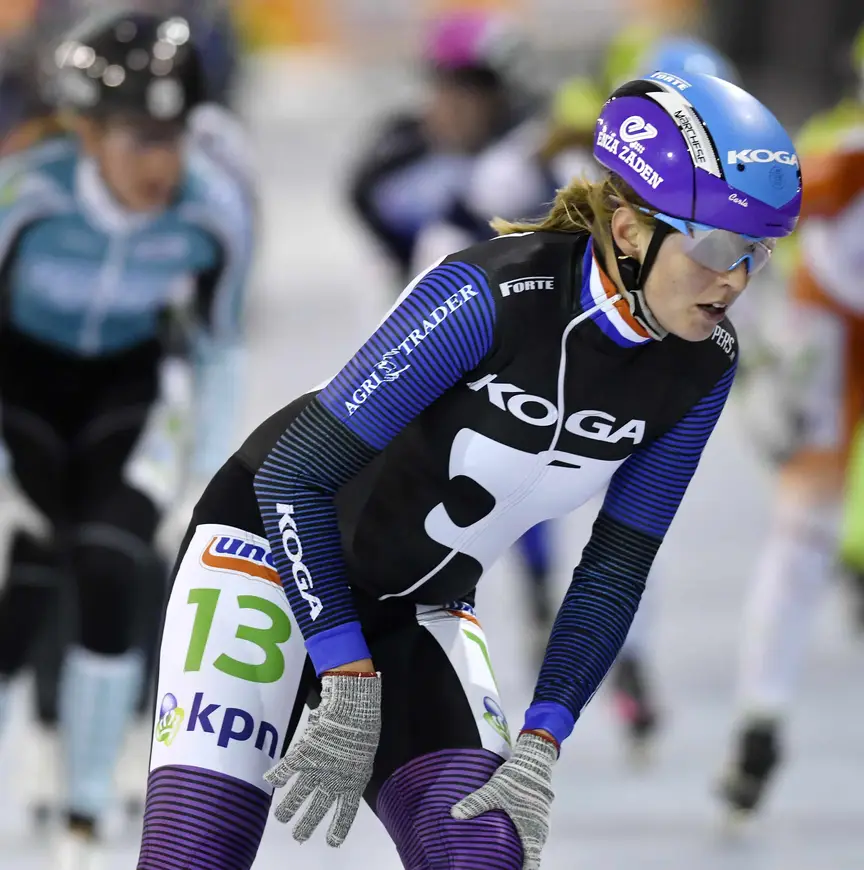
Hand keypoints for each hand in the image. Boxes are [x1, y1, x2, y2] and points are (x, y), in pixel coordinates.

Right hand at [264, 671, 380, 845]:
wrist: (352, 710)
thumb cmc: (363, 727)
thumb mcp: (363, 752)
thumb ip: (351, 766)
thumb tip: (340, 773)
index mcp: (354, 783)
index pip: (346, 812)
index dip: (339, 828)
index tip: (332, 843)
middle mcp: (334, 782)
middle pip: (318, 809)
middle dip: (307, 825)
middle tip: (299, 837)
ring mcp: (316, 771)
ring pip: (298, 796)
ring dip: (287, 808)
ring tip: (281, 818)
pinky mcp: (302, 757)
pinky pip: (285, 771)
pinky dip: (276, 777)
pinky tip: (269, 782)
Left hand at [451, 731, 557, 869]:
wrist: (534, 758)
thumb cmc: (517, 777)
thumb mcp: (493, 790)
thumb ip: (475, 803)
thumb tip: (454, 814)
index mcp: (532, 831)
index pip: (531, 863)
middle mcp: (541, 831)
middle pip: (531, 855)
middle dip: (517, 862)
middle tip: (500, 865)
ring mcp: (542, 822)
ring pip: (532, 844)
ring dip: (521, 850)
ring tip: (503, 856)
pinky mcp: (539, 813)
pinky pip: (532, 833)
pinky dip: (523, 839)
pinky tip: (509, 836)